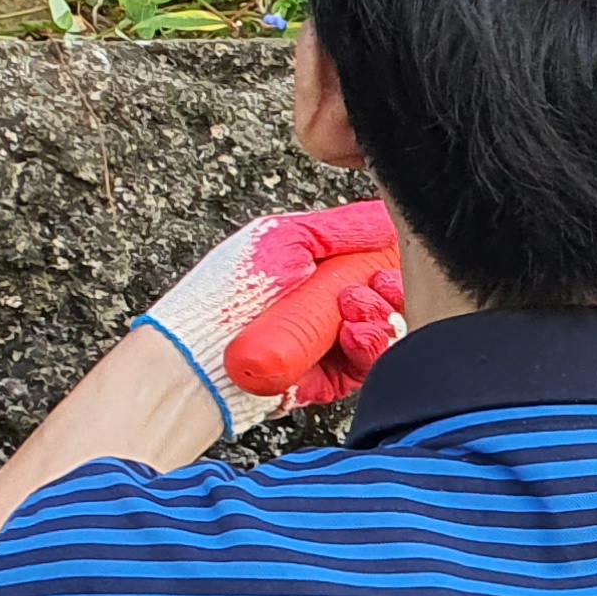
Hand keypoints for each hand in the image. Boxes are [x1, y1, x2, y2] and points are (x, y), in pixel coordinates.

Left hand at [136, 201, 407, 431]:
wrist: (205, 357)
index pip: (377, 260)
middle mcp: (331, 301)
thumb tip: (390, 219)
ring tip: (351, 312)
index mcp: (321, 265)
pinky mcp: (339, 375)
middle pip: (391, 294)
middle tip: (371, 288)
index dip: (391, 262)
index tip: (385, 264)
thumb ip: (342, 228)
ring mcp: (336, 339)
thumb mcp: (285, 238)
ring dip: (380, 317)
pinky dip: (371, 346)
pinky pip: (375, 362)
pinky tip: (352, 335)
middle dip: (389, 291)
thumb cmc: (228, 293)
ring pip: (389, 328)